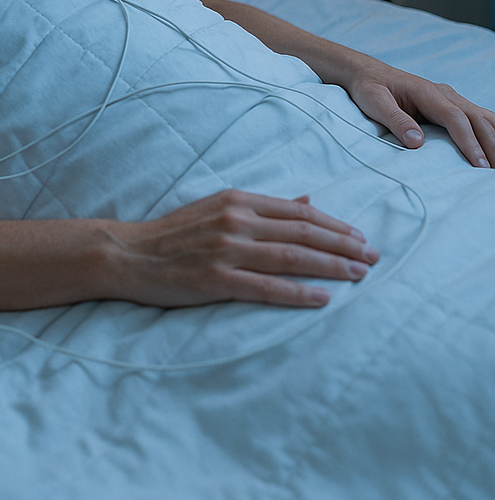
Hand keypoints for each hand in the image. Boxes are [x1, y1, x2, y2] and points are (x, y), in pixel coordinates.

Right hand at [112, 190, 378, 308]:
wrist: (127, 254)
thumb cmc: (173, 233)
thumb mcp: (218, 207)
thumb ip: (263, 207)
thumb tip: (308, 201)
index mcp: (238, 200)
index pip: (298, 212)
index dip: (333, 224)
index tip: (359, 237)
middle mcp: (236, 221)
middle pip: (302, 233)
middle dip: (343, 245)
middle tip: (373, 257)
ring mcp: (226, 250)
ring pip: (292, 257)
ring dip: (331, 266)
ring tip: (359, 275)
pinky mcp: (216, 280)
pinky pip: (266, 287)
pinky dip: (298, 292)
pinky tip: (322, 299)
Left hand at [344, 62, 494, 168]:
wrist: (368, 73)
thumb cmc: (369, 88)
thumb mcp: (374, 102)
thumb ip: (395, 120)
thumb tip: (417, 142)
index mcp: (427, 93)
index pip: (455, 118)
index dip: (469, 142)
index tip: (478, 165)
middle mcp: (445, 94)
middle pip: (477, 119)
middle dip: (491, 145)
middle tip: (494, 172)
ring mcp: (451, 98)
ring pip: (483, 117)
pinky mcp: (452, 105)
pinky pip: (478, 118)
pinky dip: (491, 133)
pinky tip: (494, 148)